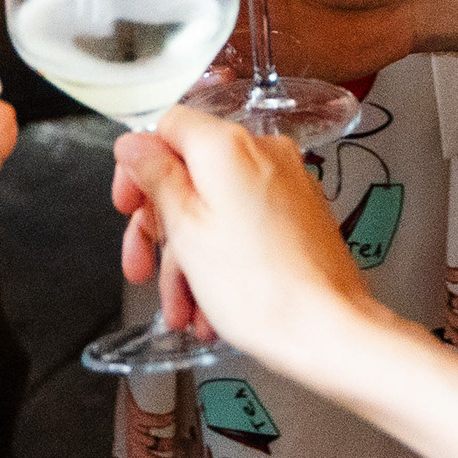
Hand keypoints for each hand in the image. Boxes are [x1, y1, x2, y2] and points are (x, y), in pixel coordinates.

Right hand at [109, 105, 372, 368]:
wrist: (329, 330)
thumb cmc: (259, 287)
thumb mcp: (185, 230)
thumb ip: (155, 177)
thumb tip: (133, 144)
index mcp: (227, 146)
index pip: (166, 127)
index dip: (138, 167)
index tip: (128, 204)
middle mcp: (262, 153)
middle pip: (189, 173)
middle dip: (159, 228)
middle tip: (140, 266)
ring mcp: (286, 185)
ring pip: (215, 208)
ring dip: (187, 261)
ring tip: (182, 311)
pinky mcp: (301, 216)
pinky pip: (246, 226)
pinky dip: (222, 261)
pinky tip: (209, 310)